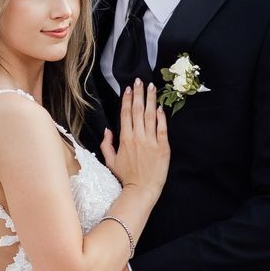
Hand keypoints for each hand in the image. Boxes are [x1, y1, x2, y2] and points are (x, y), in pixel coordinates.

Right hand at [100, 79, 169, 202]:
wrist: (142, 190)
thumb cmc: (126, 177)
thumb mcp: (110, 161)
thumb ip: (106, 144)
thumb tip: (107, 130)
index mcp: (125, 139)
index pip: (126, 114)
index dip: (127, 99)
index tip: (128, 88)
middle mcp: (138, 137)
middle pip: (138, 110)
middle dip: (138, 94)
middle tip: (139, 81)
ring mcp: (151, 141)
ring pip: (151, 116)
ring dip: (151, 100)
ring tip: (151, 87)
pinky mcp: (163, 147)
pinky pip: (162, 128)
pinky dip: (162, 117)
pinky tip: (161, 107)